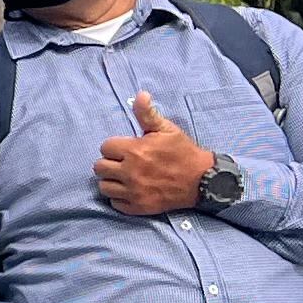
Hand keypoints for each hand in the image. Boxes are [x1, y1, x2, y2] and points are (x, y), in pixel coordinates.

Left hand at [93, 94, 216, 217]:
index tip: (126, 149)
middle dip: (109, 163)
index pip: (105, 147)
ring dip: (111, 181)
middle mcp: (131, 172)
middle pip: (99, 167)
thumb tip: (139, 95)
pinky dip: (119, 198)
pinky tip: (130, 190)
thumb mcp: (167, 129)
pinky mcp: (138, 207)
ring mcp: (134, 192)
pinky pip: (115, 203)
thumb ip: (147, 113)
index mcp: (135, 151)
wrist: (203, 180)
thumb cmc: (183, 152)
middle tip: (123, 163)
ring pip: (103, 187)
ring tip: (124, 177)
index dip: (114, 147)